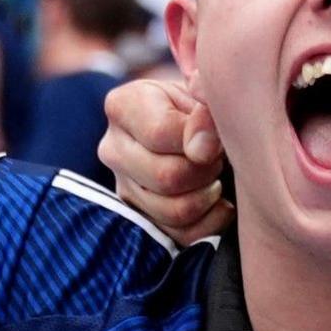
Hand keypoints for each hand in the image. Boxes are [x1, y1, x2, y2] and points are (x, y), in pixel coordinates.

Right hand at [102, 77, 231, 243]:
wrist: (203, 130)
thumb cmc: (205, 109)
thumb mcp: (207, 95)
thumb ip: (207, 108)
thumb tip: (201, 148)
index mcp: (122, 106)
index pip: (161, 134)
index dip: (201, 140)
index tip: (215, 136)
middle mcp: (112, 148)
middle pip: (167, 177)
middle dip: (206, 170)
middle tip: (216, 158)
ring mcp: (123, 188)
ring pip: (175, 210)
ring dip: (208, 196)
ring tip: (214, 176)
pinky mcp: (141, 219)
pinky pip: (182, 235)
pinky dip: (211, 221)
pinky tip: (218, 202)